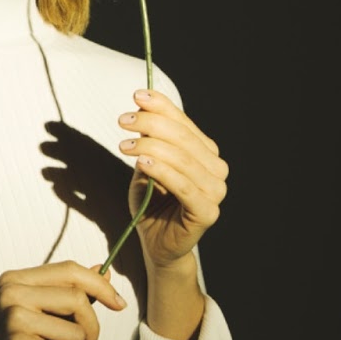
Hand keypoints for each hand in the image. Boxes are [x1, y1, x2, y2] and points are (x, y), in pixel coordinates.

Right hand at [0, 261, 125, 339]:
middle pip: (79, 299)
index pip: (71, 270)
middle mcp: (12, 291)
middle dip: (92, 328)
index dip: (100, 285)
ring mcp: (13, 316)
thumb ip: (67, 293)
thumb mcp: (37, 315)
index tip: (118, 304)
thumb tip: (103, 271)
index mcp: (16, 279)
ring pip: (76, 332)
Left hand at [117, 89, 228, 267]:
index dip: (162, 106)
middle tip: (124, 120)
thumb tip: (141, 109)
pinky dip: (163, 172)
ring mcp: (216, 192)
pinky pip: (185, 187)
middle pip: (184, 138)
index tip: (137, 96)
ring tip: (125, 145)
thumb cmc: (152, 202)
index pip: (185, 123)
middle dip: (152, 124)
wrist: (157, 243)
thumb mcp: (146, 165)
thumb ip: (149, 141)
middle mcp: (216, 169)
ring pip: (183, 160)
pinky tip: (142, 164)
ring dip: (151, 148)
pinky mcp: (207, 213)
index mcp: (206, 152)